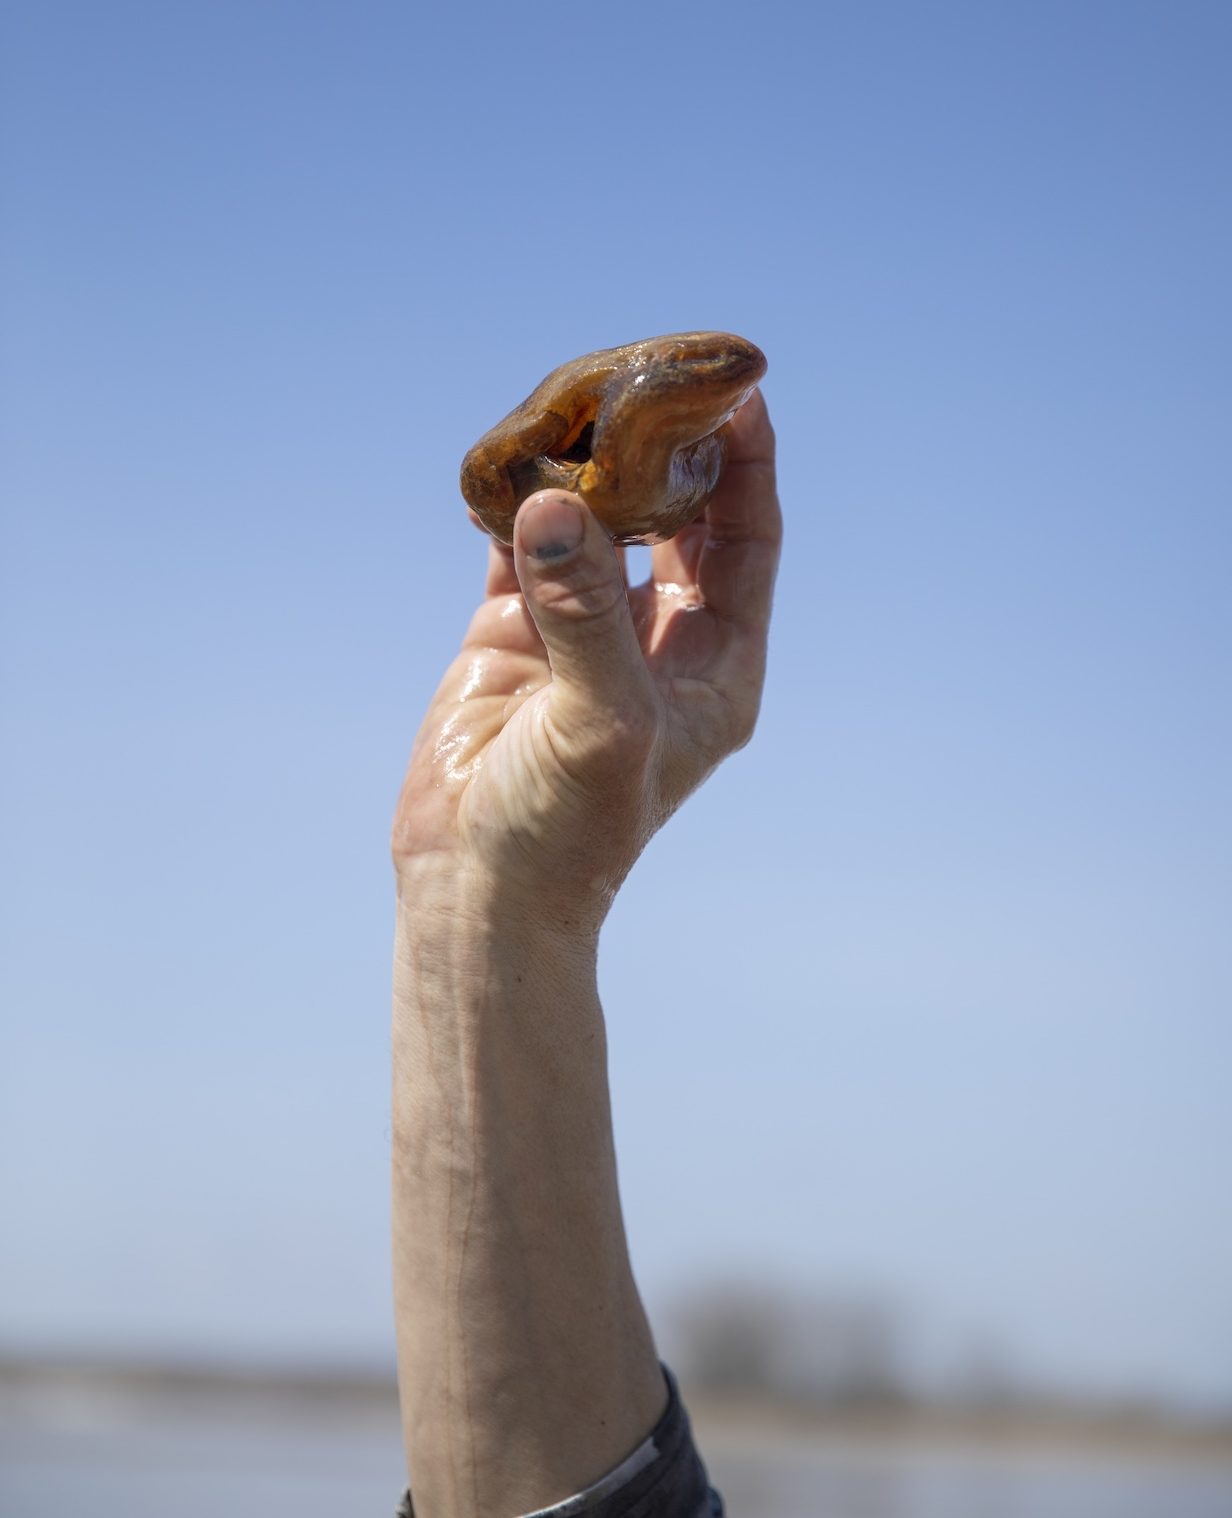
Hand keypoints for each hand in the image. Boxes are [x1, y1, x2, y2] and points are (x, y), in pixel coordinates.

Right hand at [392, 390, 780, 932]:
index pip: (746, 542)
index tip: (734, 387)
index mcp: (713, 665)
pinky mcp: (513, 633)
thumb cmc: (567, 830)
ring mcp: (583, 631)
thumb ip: (587, 614)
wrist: (481, 888)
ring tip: (575, 398)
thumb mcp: (601, 725)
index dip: (747, 465)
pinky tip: (507, 460)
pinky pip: (520, 546)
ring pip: (598, 523)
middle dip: (668, 451)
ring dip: (589, 466)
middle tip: (649, 376)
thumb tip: (557, 505)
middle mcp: (656, 640)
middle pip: (680, 520)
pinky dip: (514, 502)